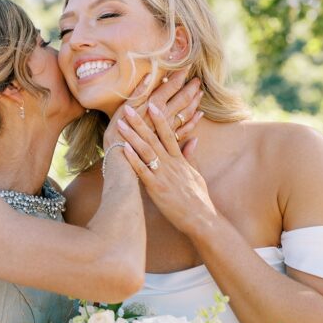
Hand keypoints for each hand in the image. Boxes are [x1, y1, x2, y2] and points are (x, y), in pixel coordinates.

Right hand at [104, 70, 202, 148]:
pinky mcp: (169, 142)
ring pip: (186, 113)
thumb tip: (149, 76)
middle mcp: (164, 117)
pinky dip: (193, 121)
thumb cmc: (118, 135)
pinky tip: (199, 116)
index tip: (188, 65)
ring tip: (199, 93)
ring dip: (193, 102)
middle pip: (182, 99)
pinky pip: (186, 129)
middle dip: (190, 88)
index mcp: (153, 106)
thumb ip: (137, 94)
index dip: (179, 76)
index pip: (170, 87)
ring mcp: (168, 130)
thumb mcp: (123, 111)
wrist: (122, 162)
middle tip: (197, 79)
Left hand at [116, 100, 216, 236]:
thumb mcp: (196, 174)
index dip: (159, 118)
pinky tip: (123, 148)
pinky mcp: (156, 188)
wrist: (202, 219)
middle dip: (140, 121)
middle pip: (154, 138)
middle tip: (129, 106)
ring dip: (132, 135)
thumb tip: (193, 139)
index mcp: (179, 160)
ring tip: (120, 122)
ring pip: (146, 151)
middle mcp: (171, 164)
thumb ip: (191, 156)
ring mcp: (163, 175)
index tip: (150, 103)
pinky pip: (142, 171)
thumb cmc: (198, 199)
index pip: (169, 133)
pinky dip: (133, 159)